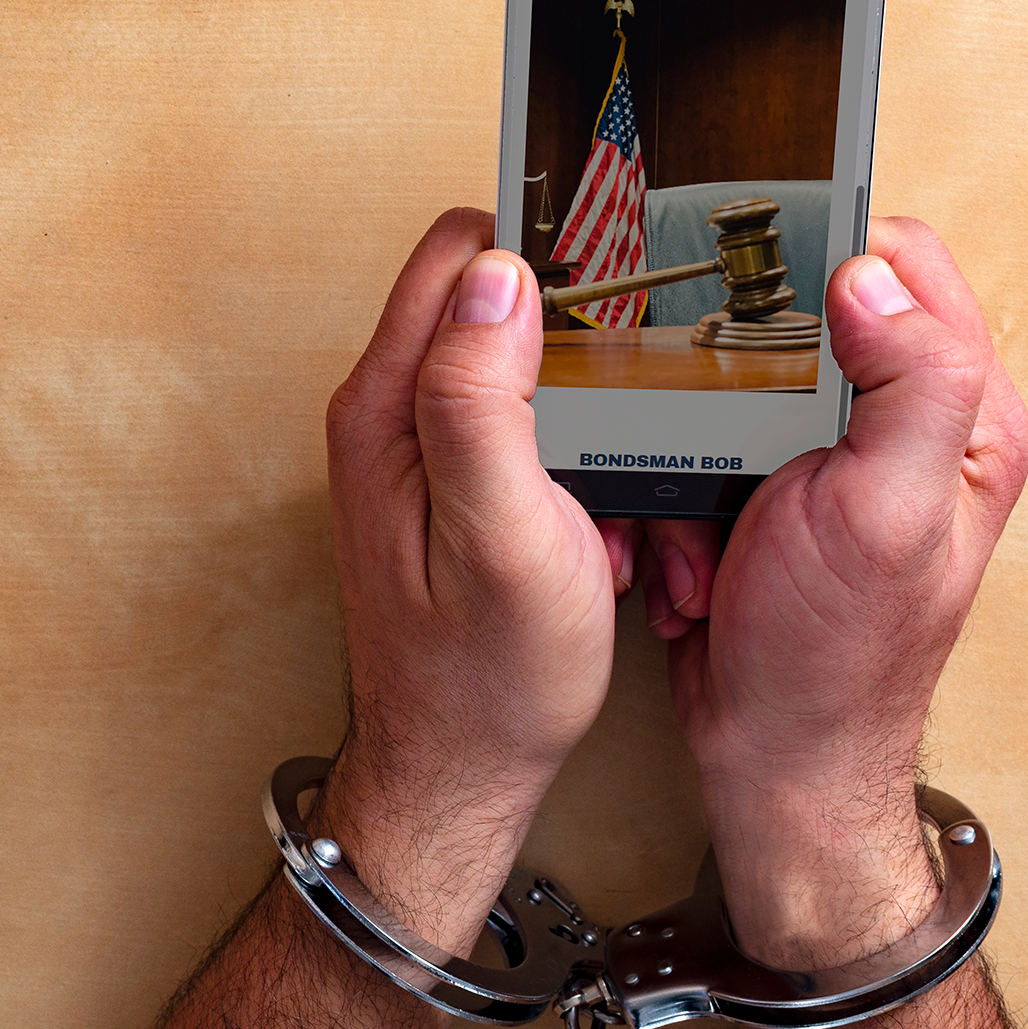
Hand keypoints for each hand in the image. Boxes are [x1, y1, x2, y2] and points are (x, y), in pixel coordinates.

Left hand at [318, 209, 628, 949]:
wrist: (460, 775)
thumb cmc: (485, 679)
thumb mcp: (500, 535)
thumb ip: (483, 401)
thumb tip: (496, 279)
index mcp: (388, 408)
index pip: (459, 256)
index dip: (546, 252)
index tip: (621, 285)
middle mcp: (388, 415)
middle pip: (491, 299)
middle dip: (579, 330)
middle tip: (639, 389)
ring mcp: (417, 451)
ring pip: (520, 363)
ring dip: (587, 401)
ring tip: (624, 471)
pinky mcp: (450, 487)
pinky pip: (528, 427)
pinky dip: (578, 453)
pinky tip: (605, 510)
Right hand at [640, 219, 1027, 966]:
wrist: (773, 758)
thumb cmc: (836, 658)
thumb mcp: (885, 514)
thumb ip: (908, 384)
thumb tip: (870, 275)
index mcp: (958, 415)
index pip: (904, 268)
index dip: (828, 256)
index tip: (756, 277)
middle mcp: (899, 426)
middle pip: (804, 314)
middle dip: (735, 368)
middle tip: (713, 412)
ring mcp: (826, 459)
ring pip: (734, 379)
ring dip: (697, 438)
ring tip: (703, 507)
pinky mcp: (764, 490)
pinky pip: (698, 442)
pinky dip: (675, 487)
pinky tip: (687, 543)